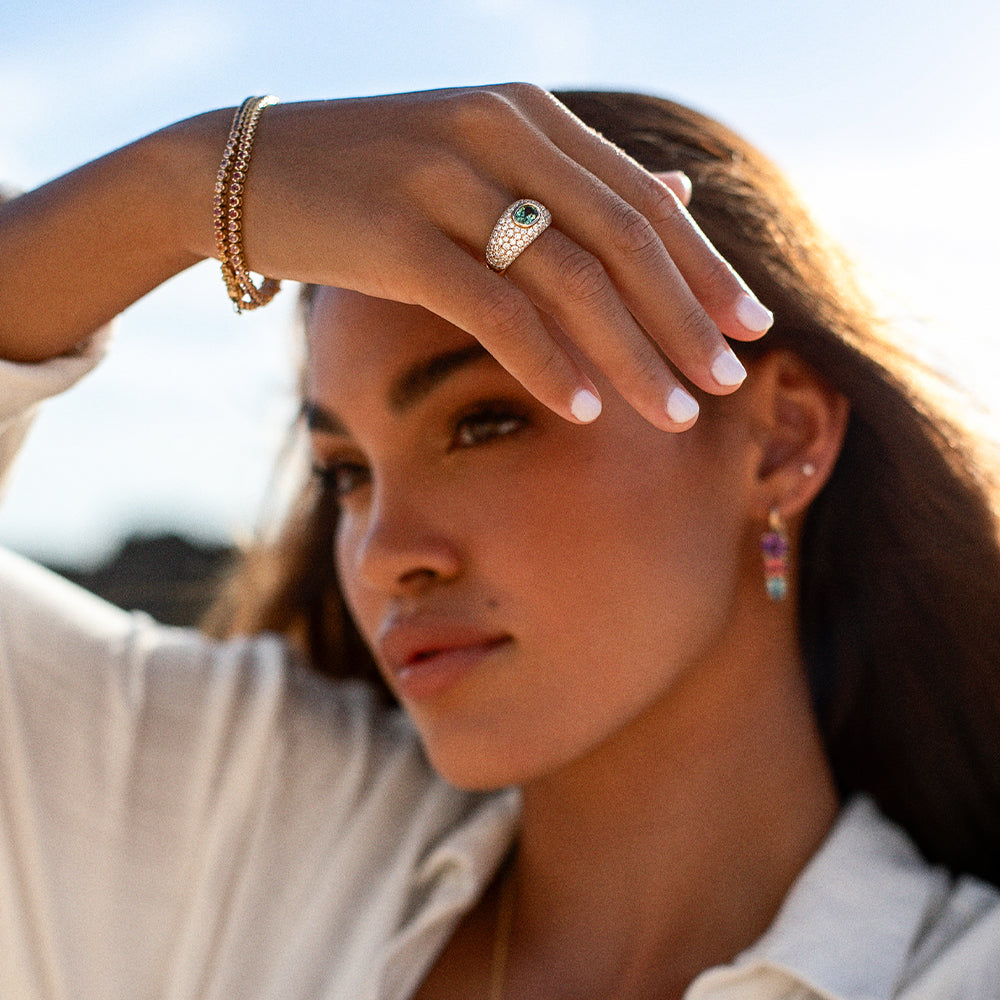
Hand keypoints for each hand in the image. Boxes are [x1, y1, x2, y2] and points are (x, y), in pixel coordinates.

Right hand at [224, 85, 770, 429]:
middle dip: (685, 319)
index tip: (751, 330)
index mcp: (528, 116)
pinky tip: (581, 412)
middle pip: (621, 240)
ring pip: (567, 279)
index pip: (641, 203)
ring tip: (675, 414)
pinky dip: (543, 362)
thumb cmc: (372, 179)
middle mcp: (498, 132)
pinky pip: (491, 307)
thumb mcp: (481, 167)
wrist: (240, 170)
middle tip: (729, 382)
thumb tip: (679, 201)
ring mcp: (446, 178)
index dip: (703, 270)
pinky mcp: (396, 235)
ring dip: (630, 355)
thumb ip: (577, 185)